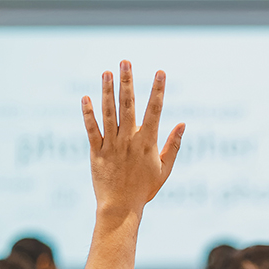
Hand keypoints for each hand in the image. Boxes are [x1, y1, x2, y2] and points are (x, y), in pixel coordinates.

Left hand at [81, 61, 184, 217]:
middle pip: (128, 105)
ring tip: (106, 72)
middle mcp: (129, 140)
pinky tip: (85, 97)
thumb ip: (174, 145)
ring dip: (107, 91)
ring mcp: (112, 145)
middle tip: (125, 62)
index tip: (160, 72)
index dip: (158, 90)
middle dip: (128, 82)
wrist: (121, 207)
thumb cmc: (145, 189)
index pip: (155, 111)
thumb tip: (183, 124)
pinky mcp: (96, 151)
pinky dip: (88, 113)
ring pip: (109, 113)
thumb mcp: (165, 169)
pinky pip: (91, 129)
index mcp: (148, 143)